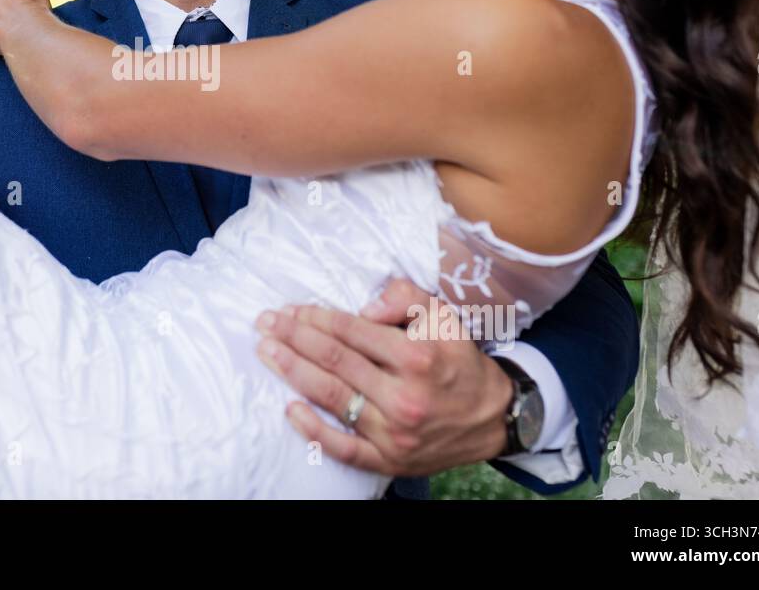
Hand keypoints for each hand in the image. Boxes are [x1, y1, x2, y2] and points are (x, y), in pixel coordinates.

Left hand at [254, 278, 513, 476]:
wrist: (493, 418)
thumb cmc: (460, 362)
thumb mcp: (445, 318)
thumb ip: (406, 298)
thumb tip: (365, 306)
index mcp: (417, 358)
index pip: (352, 332)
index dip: (316, 318)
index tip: (291, 310)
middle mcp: (405, 396)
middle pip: (335, 361)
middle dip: (294, 338)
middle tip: (266, 324)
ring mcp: (395, 433)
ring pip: (332, 398)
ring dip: (293, 372)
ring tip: (267, 353)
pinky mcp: (390, 460)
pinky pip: (344, 449)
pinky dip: (314, 431)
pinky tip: (290, 410)